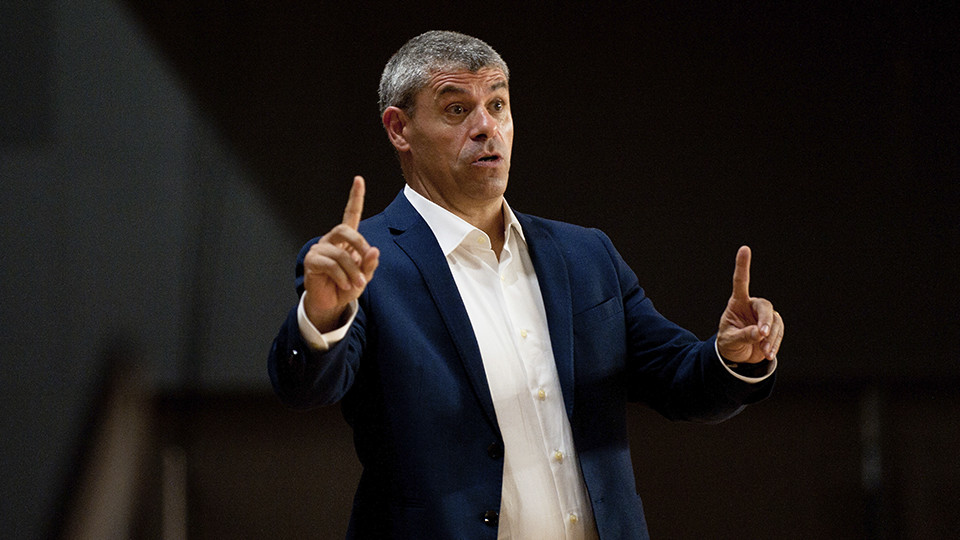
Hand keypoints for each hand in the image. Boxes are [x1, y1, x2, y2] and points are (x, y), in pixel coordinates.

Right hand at [303, 176, 379, 331]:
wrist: (331, 304)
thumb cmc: (348, 286)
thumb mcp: (364, 276)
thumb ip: (370, 264)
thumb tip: (374, 251)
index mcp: (346, 240)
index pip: (351, 214)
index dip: (355, 197)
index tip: (358, 179)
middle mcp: (331, 240)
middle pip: (344, 229)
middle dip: (359, 244)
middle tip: (368, 259)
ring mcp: (320, 249)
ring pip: (340, 254)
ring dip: (352, 271)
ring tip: (356, 284)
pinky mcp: (311, 261)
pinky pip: (330, 265)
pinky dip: (342, 277)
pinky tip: (344, 285)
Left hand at [716, 246, 783, 363]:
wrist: (737, 356)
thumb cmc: (728, 343)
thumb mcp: (729, 341)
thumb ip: (743, 335)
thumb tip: (759, 333)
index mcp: (737, 303)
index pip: (741, 281)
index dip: (743, 265)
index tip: (744, 249)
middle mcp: (752, 306)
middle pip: (765, 306)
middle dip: (766, 321)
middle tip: (762, 334)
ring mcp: (764, 317)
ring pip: (775, 321)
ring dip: (771, 337)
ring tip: (764, 351)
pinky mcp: (774, 327)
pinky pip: (779, 332)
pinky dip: (775, 343)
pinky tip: (768, 353)